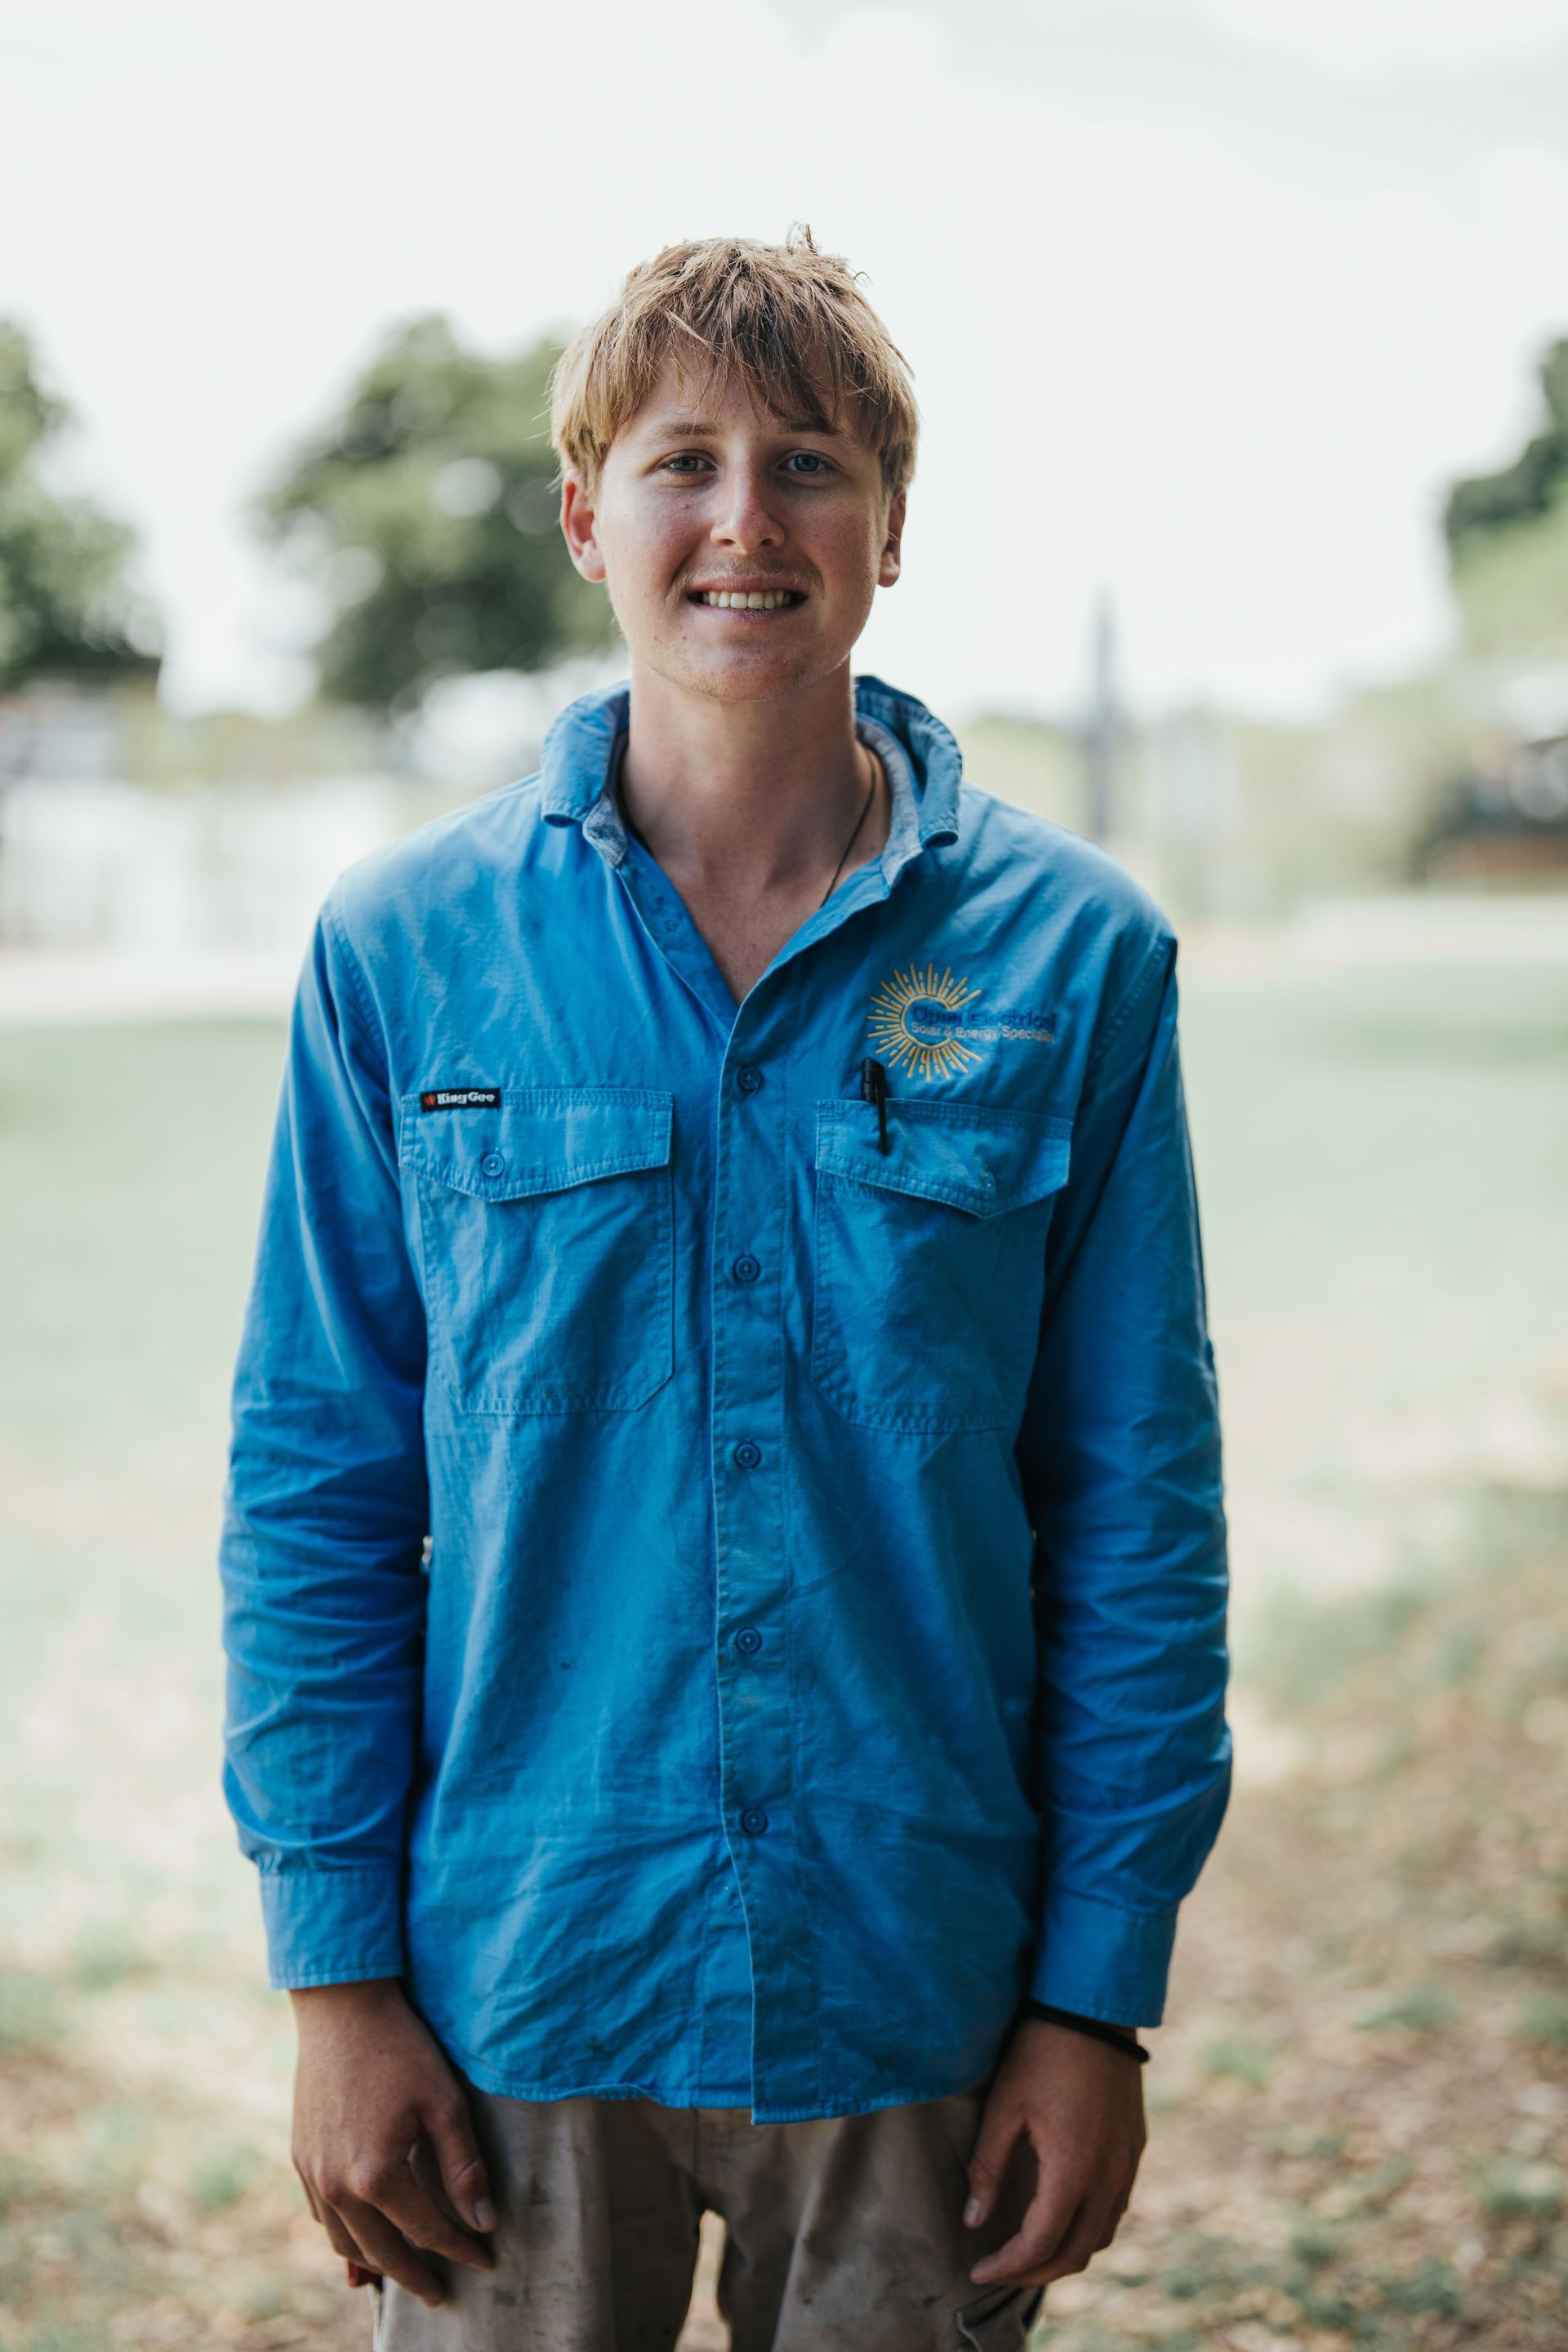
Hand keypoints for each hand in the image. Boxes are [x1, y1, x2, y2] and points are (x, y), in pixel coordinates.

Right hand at [289, 1977, 495, 2308]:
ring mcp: (312, 2174)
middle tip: (441, 2293)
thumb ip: (463, 2168)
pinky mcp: (300, 2158)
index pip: (429, 2232)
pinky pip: (321, 2217)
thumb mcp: (445, 2102)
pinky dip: (344, 2237)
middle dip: (415, 2276)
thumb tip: (483, 2223)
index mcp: (377, 2176)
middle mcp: (337, 2186)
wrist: (342, 2007)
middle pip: (381, 2252)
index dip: (461, 2249)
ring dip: (375, 2263)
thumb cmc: (401, 2048)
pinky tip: (362, 2237)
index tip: (486, 2260)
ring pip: (344, 2243)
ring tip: (403, 2273)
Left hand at [962, 2014, 1145, 2289]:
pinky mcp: (1134, 2147)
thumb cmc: (1041, 2052)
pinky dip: (1088, 2226)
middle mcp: (1108, 2177)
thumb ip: (987, 2168)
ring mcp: (1127, 2164)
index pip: (1039, 2245)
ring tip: (1027, 2249)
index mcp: (1073, 2171)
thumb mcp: (1004, 2107)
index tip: (976, 2270)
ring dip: (1064, 2252)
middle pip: (1075, 2254)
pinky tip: (1062, 2213)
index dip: (1007, 2266)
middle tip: (999, 2269)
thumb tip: (973, 2220)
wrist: (1092, 2008)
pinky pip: (1115, 2207)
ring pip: (1101, 2236)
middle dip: (1034, 2272)